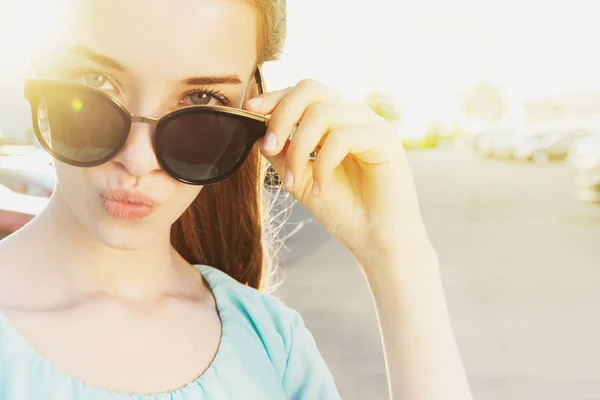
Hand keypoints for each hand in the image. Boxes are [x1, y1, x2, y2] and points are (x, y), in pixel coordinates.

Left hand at [244, 79, 429, 263]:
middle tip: (269, 147)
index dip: (274, 97)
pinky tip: (319, 189)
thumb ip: (282, 154)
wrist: (376, 240)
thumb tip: (259, 133)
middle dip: (282, 115)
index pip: (303, 93)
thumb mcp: (301, 179)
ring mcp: (371, 125)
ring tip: (292, 181)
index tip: (249, 110)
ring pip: (322, 114)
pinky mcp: (384, 140)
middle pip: (310, 89)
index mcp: (336, 120)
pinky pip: (342, 138)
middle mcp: (354, 116)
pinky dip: (322, 165)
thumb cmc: (343, 210)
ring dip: (298, 149)